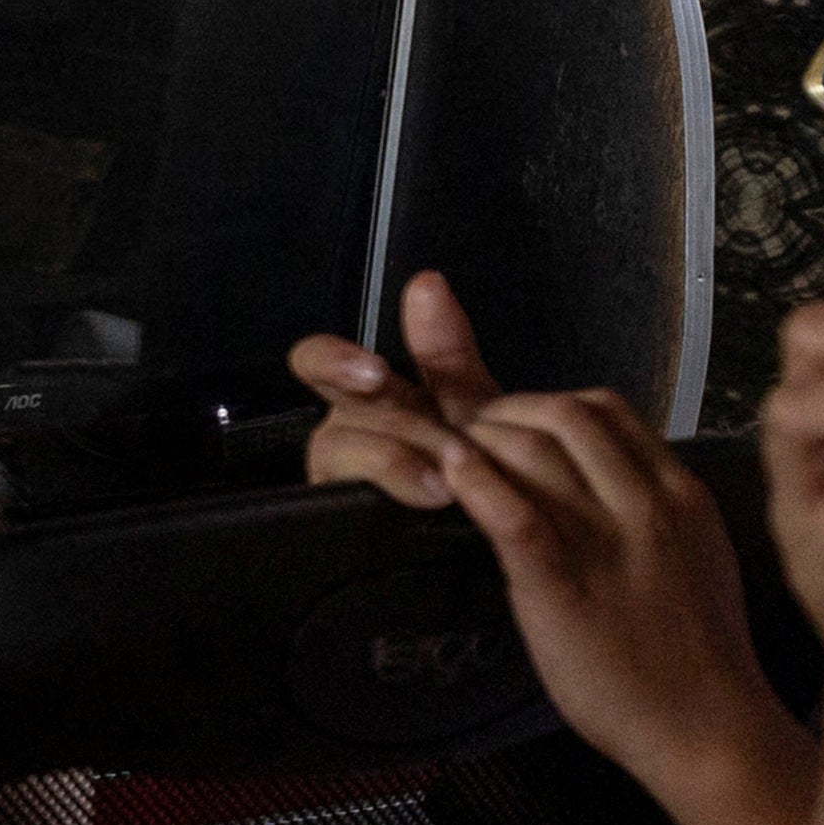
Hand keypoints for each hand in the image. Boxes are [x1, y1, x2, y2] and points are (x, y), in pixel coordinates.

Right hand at [292, 270, 506, 507]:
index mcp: (365, 399)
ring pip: (343, 456)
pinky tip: (430, 503)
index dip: (334, 361)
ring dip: (400, 461)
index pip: (320, 363)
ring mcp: (337, 482)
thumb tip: (425, 281)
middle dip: (390, 423)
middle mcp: (344, 434)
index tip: (373, 372)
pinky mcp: (335, 527)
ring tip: (450, 482)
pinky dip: (390, 499)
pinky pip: (340, 510)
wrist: (503, 543)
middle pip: (335, 413)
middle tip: (441, 443)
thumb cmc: (482, 472)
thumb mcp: (472, 407)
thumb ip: (445, 352)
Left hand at [435, 388, 808, 824]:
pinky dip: (476, 481)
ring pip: (538, 449)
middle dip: (508, 412)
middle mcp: (647, 506)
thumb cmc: (698, 657)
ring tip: (452, 454)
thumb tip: (603, 484)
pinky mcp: (564, 587)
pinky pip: (516, 514)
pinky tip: (451, 471)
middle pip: (566, 415)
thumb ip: (654, 512)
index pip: (608, 411)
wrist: (710, 728)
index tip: (516, 424)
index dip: (548, 405)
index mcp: (680, 496)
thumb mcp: (696, 557)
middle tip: (471, 434)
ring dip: (483, 438)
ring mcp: (607, 544)